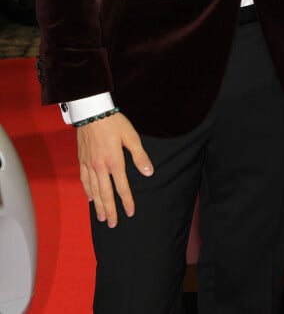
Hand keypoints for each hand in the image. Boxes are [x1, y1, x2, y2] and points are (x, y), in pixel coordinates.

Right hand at [77, 113, 153, 227]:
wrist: (92, 111)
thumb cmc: (114, 122)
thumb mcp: (131, 136)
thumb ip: (140, 156)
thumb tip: (148, 173)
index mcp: (114, 162)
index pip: (122, 187)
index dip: (127, 201)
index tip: (130, 213)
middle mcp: (100, 167)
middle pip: (105, 194)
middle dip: (109, 210)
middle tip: (112, 224)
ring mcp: (89, 164)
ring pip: (93, 190)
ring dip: (98, 205)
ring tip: (101, 217)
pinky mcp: (82, 160)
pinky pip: (84, 180)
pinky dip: (87, 191)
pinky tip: (89, 198)